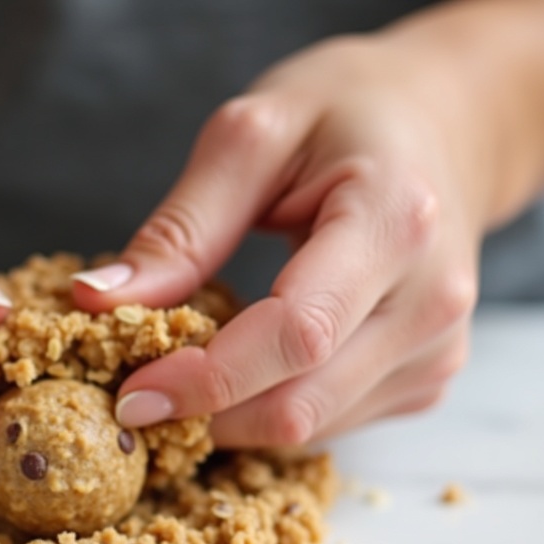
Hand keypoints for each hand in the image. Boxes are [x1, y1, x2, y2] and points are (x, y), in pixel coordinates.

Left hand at [72, 32, 490, 445]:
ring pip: (309, 428)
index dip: (205, 379)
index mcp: (393, 222)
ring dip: (229, 419)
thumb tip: (98, 302)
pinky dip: (266, 410)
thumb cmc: (347, 115)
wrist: (445, 124)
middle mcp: (431, 301)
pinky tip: (239, 369)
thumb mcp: (251, 138)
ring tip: (180, 374)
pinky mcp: (424, 379)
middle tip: (133, 398)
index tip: (130, 394)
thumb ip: (180, 230)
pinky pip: (328, 424)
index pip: (295, 334)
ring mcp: (436, 349)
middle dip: (203, 414)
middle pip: (299, 403)